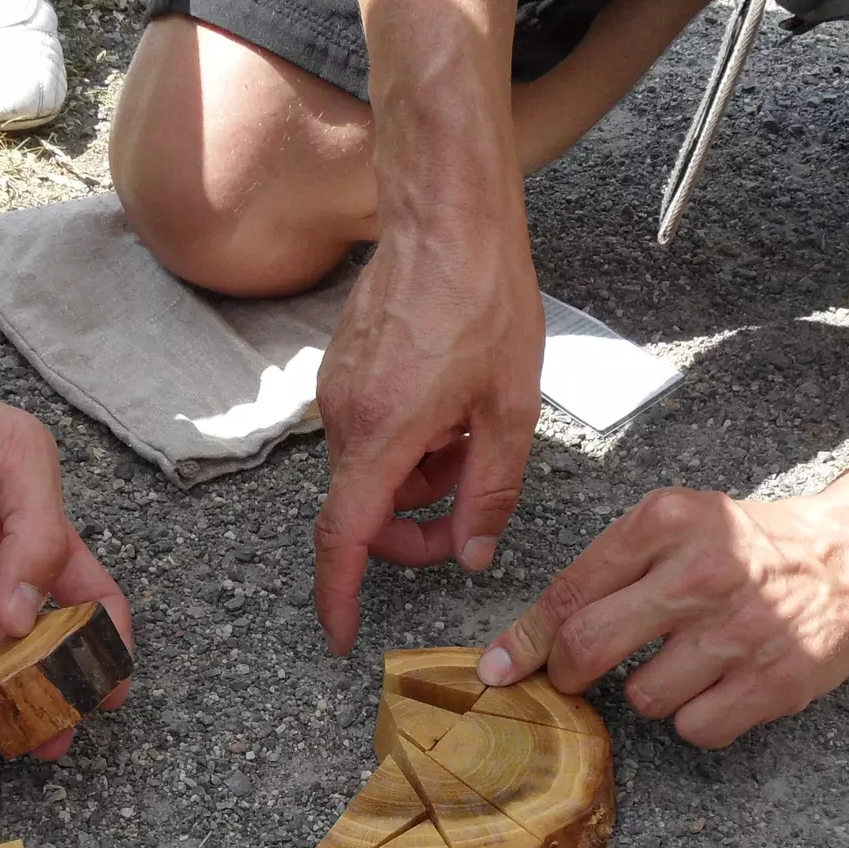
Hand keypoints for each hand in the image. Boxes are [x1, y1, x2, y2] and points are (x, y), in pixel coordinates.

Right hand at [311, 200, 542, 654]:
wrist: (447, 213)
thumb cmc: (485, 298)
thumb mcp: (511, 408)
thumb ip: (491, 491)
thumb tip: (473, 555)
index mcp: (382, 433)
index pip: (345, 538)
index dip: (340, 595)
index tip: (341, 634)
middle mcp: (343, 417)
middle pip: (363, 512)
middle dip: (414, 531)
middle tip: (471, 520)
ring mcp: (337, 392)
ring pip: (372, 473)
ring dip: (419, 481)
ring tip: (474, 436)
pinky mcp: (344, 371)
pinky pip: (370, 435)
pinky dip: (408, 445)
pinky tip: (452, 408)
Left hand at [476, 487, 848, 747]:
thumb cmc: (748, 546)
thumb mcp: (679, 526)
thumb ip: (607, 571)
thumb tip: (524, 644)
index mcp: (667, 522)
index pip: (570, 593)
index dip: (523, 642)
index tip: (498, 671)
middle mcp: (703, 570)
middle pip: (589, 648)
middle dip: (569, 674)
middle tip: (576, 678)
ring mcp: (742, 628)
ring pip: (643, 697)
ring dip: (651, 691)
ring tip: (687, 660)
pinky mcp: (776, 678)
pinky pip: (695, 727)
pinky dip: (698, 716)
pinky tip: (722, 682)